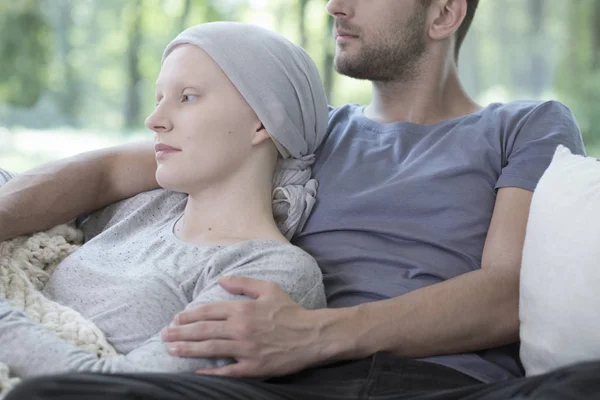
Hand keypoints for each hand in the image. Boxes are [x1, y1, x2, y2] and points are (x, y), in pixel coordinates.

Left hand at [161, 276, 334, 377]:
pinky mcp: (253, 367)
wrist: (312, 335)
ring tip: (171, 349)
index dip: (190, 315)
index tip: (176, 318)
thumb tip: (221, 279)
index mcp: (243, 309)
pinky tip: (196, 372)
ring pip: (210, 349)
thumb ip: (243, 283)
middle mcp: (241, 328)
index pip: (209, 311)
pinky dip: (210, 372)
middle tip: (164, 335)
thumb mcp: (269, 289)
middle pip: (203, 330)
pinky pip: (227, 371)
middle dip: (180, 332)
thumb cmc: (291, 311)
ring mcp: (246, 349)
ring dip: (188, 349)